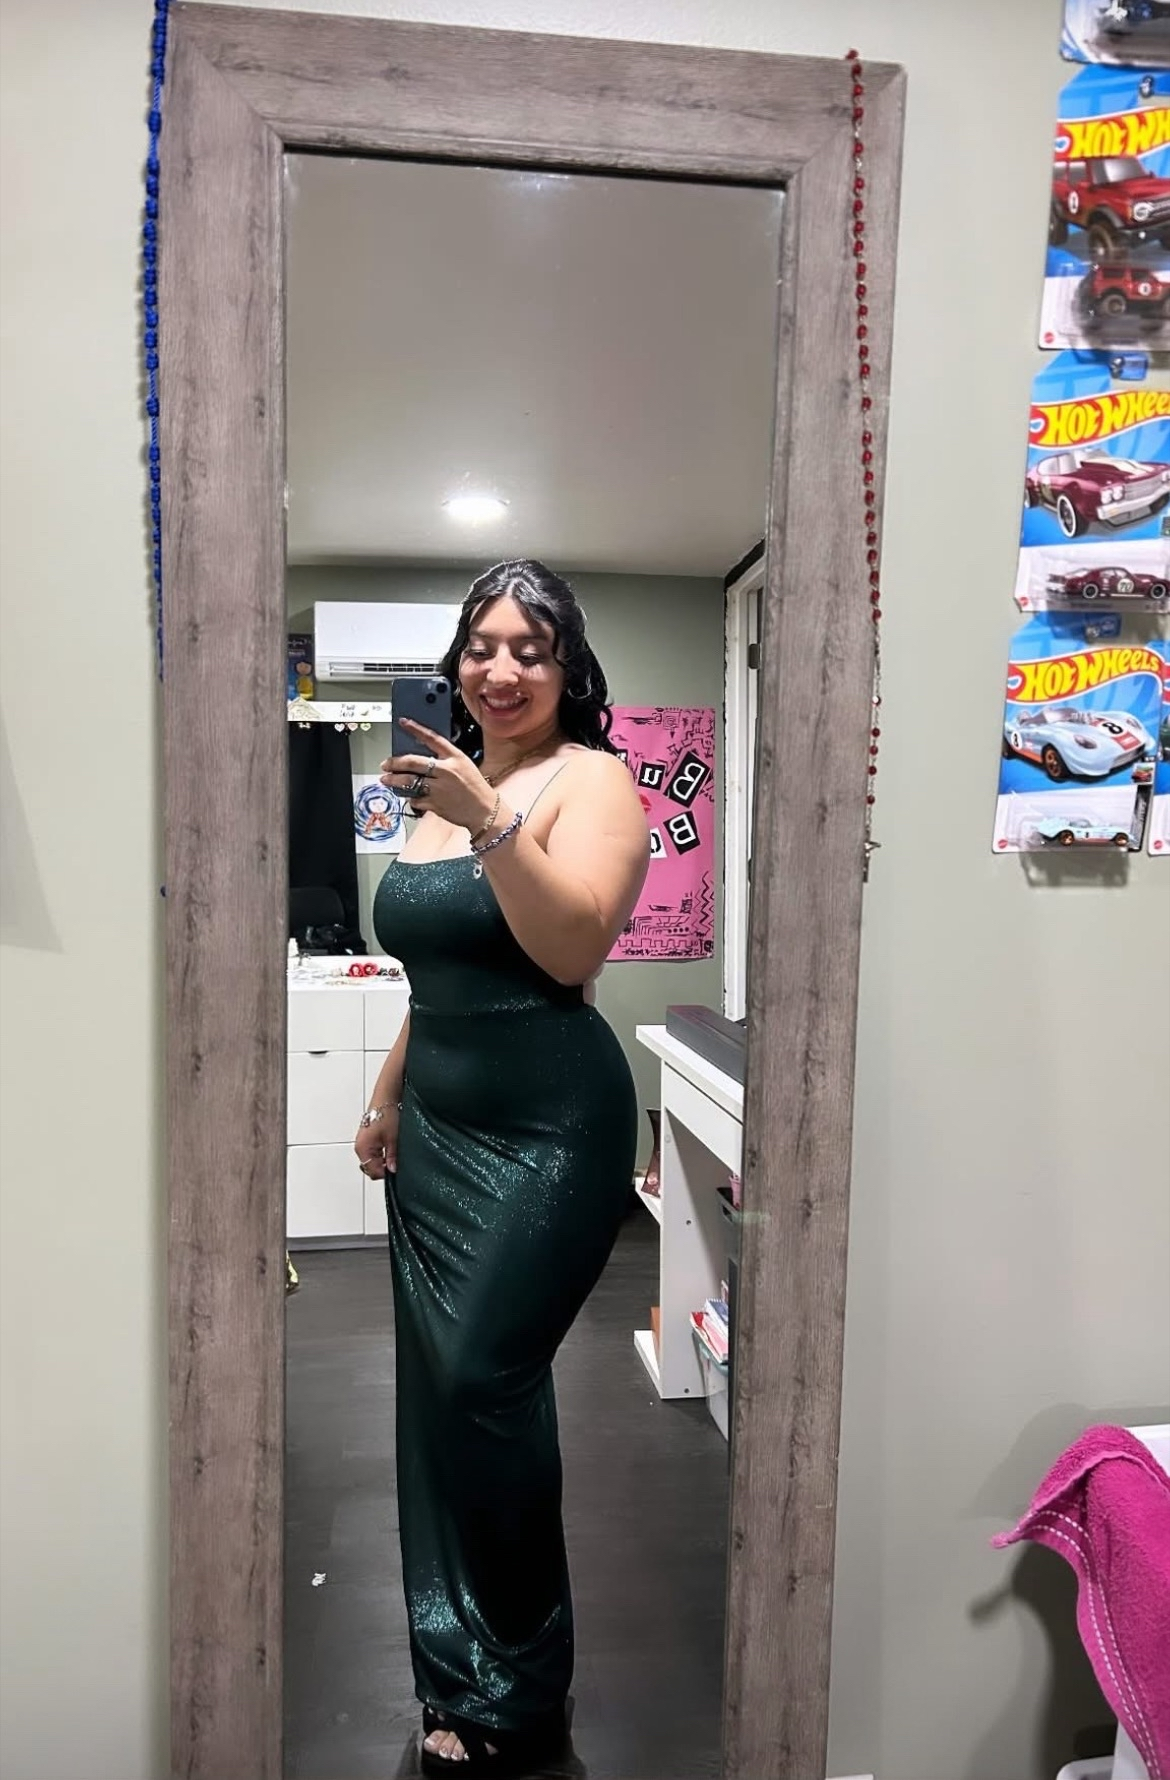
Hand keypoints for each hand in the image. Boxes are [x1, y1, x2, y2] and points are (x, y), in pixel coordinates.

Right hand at [355, 1104, 399, 1178]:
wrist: (386, 1097)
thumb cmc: (386, 1113)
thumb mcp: (393, 1139)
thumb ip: (391, 1157)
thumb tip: (392, 1170)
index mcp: (363, 1148)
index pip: (372, 1171)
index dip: (385, 1173)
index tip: (395, 1170)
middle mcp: (360, 1146)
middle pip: (370, 1167)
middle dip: (383, 1167)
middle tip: (395, 1163)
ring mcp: (363, 1141)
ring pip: (372, 1159)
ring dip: (382, 1160)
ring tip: (393, 1153)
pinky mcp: (368, 1137)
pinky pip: (373, 1151)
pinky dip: (381, 1153)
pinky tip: (390, 1147)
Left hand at [382, 720, 497, 831]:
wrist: (485, 811)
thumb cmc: (475, 788)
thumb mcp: (464, 766)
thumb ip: (445, 760)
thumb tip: (420, 758)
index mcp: (455, 758)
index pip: (432, 738)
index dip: (416, 729)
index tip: (403, 722)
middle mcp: (446, 771)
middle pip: (413, 761)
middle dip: (395, 762)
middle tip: (386, 764)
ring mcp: (440, 788)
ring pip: (409, 781)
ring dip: (394, 780)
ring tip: (386, 779)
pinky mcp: (435, 804)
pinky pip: (415, 799)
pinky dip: (409, 797)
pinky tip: (408, 795)